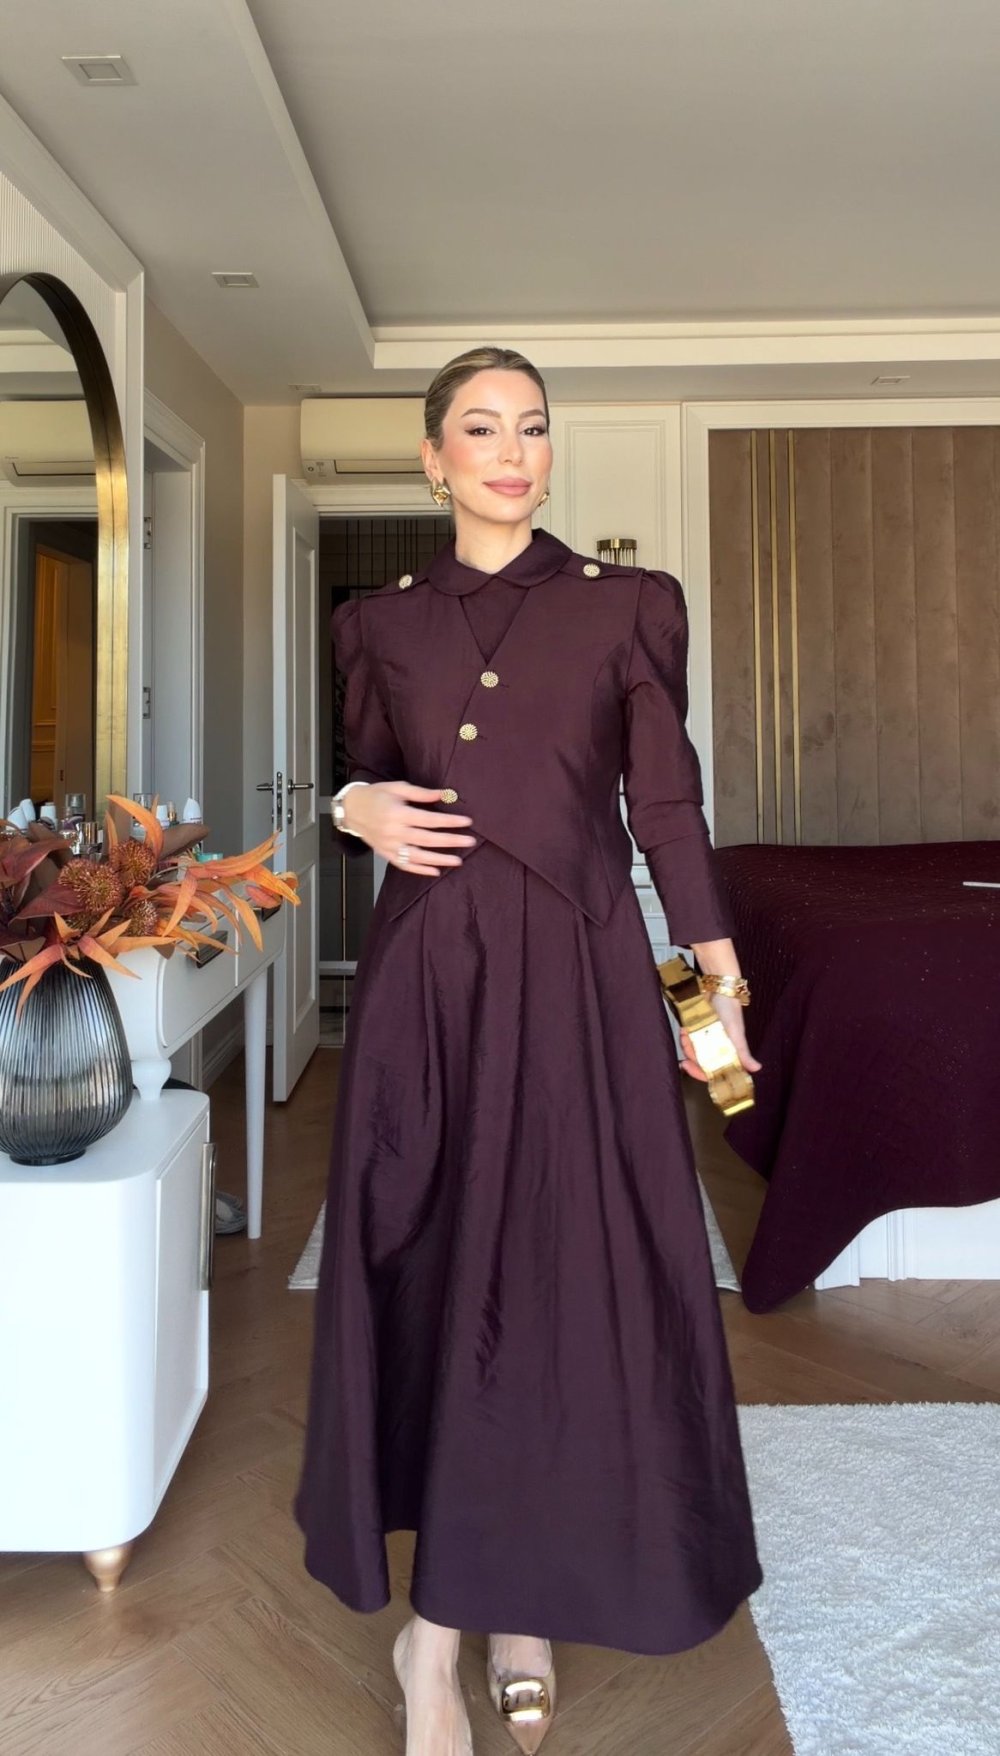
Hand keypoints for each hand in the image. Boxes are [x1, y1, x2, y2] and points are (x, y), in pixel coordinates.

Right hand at [341, 782, 476, 875]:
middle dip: (451, 841)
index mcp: (398, 814)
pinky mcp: (385, 854)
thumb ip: (421, 793)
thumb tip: (444, 794)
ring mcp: (389, 846)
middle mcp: (394, 832)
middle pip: (427, 839)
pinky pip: (404, 865)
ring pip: (418, 857)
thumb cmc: (376, 795)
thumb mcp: (397, 788)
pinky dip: (420, 870)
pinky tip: (436, 871)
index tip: (467, 822)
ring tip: (458, 861)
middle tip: (470, 842)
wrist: (351, 810)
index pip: (429, 820)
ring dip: (439, 859)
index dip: (449, 821)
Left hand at [678, 993, 761, 1083]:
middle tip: (686, 1044)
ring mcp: (707, 1040)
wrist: (718, 990)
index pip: (714, 1072)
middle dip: (690, 1055)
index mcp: (728, 1054)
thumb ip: (743, 1052)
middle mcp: (717, 1049)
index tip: (688, 1067)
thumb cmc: (730, 1012)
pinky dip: (685, 1036)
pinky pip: (688, 1039)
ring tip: (686, 1033)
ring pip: (692, 1051)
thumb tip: (757, 1069)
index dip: (700, 1073)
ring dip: (686, 1044)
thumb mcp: (737, 1033)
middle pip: (699, 1062)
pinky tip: (685, 1029)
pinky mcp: (699, 1031)